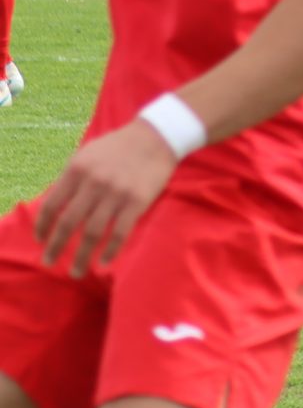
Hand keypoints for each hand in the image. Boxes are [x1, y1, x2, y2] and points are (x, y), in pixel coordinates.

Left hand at [35, 120, 176, 277]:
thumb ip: (71, 178)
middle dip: (56, 247)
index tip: (40, 239)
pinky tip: (103, 262)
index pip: (51, 205)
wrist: (157, 135)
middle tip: (49, 262)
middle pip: (69, 223)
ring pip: (93, 233)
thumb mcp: (87, 154)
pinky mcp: (137, 201)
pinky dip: (110, 251)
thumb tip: (54, 206)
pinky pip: (120, 233)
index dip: (42, 226)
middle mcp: (93, 183)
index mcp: (77, 169)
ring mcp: (116, 193)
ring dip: (81, 256)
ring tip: (76, 271)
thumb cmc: (119, 146)